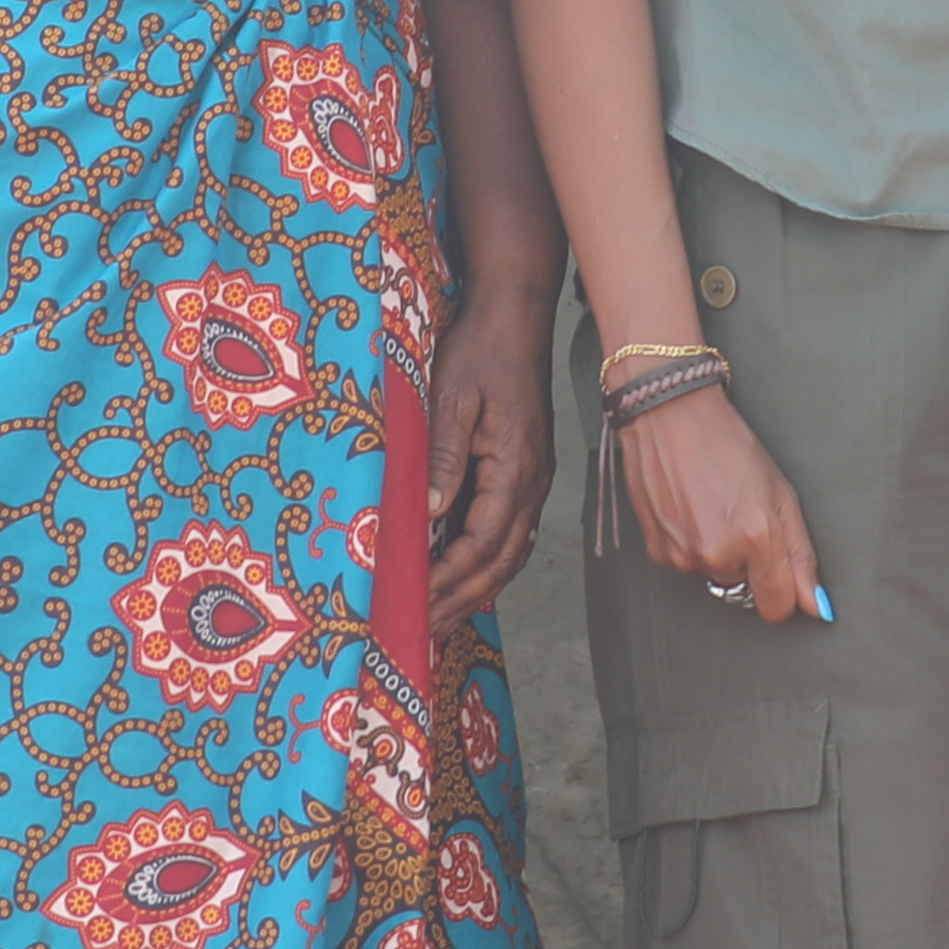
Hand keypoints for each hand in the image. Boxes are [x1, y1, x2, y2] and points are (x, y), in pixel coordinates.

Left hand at [429, 275, 560, 623]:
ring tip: (440, 620)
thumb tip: (427, 516)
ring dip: (475, 590)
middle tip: (424, 632)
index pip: (483, 543)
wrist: (515, 316)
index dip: (449, 579)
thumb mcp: (452, 400)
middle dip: (462, 600)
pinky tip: (461, 577)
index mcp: (516, 468)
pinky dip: (485, 564)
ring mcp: (533, 480)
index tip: (415, 604)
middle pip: (502, 562)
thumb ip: (443, 459)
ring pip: (509, 553)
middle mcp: (532, 483)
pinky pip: (508, 533)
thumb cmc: (481, 351)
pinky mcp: (524, 472)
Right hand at [610, 385, 823, 626]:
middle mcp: (717, 554)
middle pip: (746, 591)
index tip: (784, 576)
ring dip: (720, 554)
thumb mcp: (780, 492)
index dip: (786, 593)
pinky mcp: (659, 552)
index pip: (777, 607)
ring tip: (715, 509)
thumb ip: (800, 554)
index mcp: (755, 537)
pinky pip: (688, 565)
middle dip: (750, 565)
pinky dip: (693, 546)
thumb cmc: (728, 444)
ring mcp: (684, 555)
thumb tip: (815, 604)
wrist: (670, 417)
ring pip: (715, 577)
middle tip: (743, 519)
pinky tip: (692, 510)